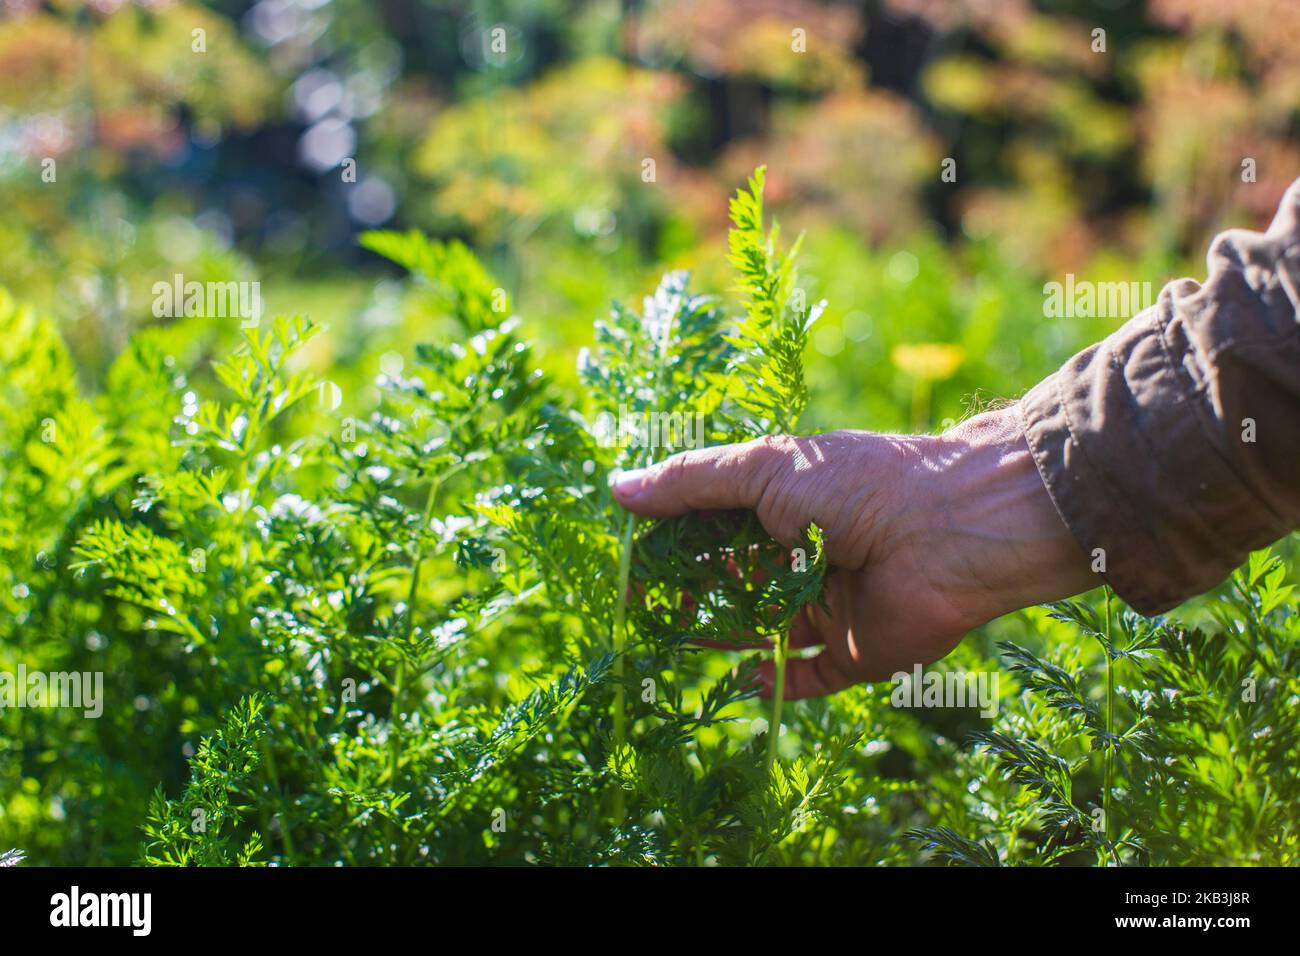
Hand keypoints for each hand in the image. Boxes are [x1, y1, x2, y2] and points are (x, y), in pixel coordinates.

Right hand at [610, 405, 1098, 697]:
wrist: (948, 529)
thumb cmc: (856, 485)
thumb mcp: (764, 469)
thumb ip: (691, 482)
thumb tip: (618, 488)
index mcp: (785, 507)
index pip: (715, 528)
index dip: (674, 541)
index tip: (633, 558)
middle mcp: (803, 558)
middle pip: (732, 582)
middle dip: (690, 591)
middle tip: (647, 605)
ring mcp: (827, 607)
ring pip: (760, 631)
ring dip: (720, 635)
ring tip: (678, 637)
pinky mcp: (853, 654)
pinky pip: (806, 678)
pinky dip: (775, 684)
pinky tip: (743, 679)